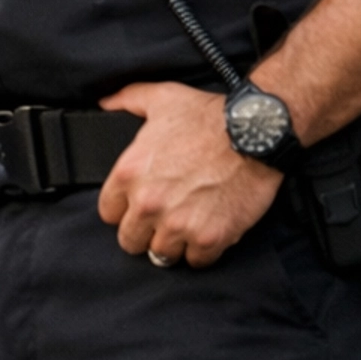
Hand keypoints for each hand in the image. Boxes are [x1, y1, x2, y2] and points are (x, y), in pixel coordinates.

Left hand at [97, 81, 281, 266]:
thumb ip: (126, 100)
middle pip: (130, 241)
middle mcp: (149, 203)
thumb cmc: (209, 117)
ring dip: (173, 243)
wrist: (254, 132)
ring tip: (186, 224)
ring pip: (162, 255)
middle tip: (163, 218)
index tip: (137, 205)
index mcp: (130, 173)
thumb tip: (105, 103)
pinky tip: (208, 230)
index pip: (108, 213)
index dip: (124, 209)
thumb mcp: (161, 98)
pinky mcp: (210, 238)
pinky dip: (203, 250)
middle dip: (145, 231)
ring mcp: (179, 224)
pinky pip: (197, 261)